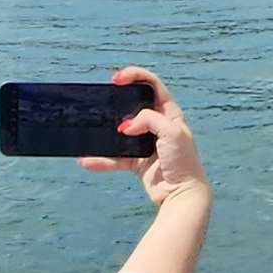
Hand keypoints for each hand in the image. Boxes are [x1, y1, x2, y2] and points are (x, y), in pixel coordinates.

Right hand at [78, 67, 207, 207]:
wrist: (182, 195)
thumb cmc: (184, 163)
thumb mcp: (172, 133)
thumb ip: (148, 120)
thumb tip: (126, 126)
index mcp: (170, 114)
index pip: (153, 86)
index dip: (136, 77)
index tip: (118, 79)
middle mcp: (158, 126)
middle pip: (134, 105)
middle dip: (118, 100)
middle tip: (104, 96)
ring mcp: (146, 143)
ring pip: (121, 133)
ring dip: (106, 133)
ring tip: (93, 130)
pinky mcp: (136, 161)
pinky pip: (115, 157)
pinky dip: (102, 160)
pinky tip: (89, 160)